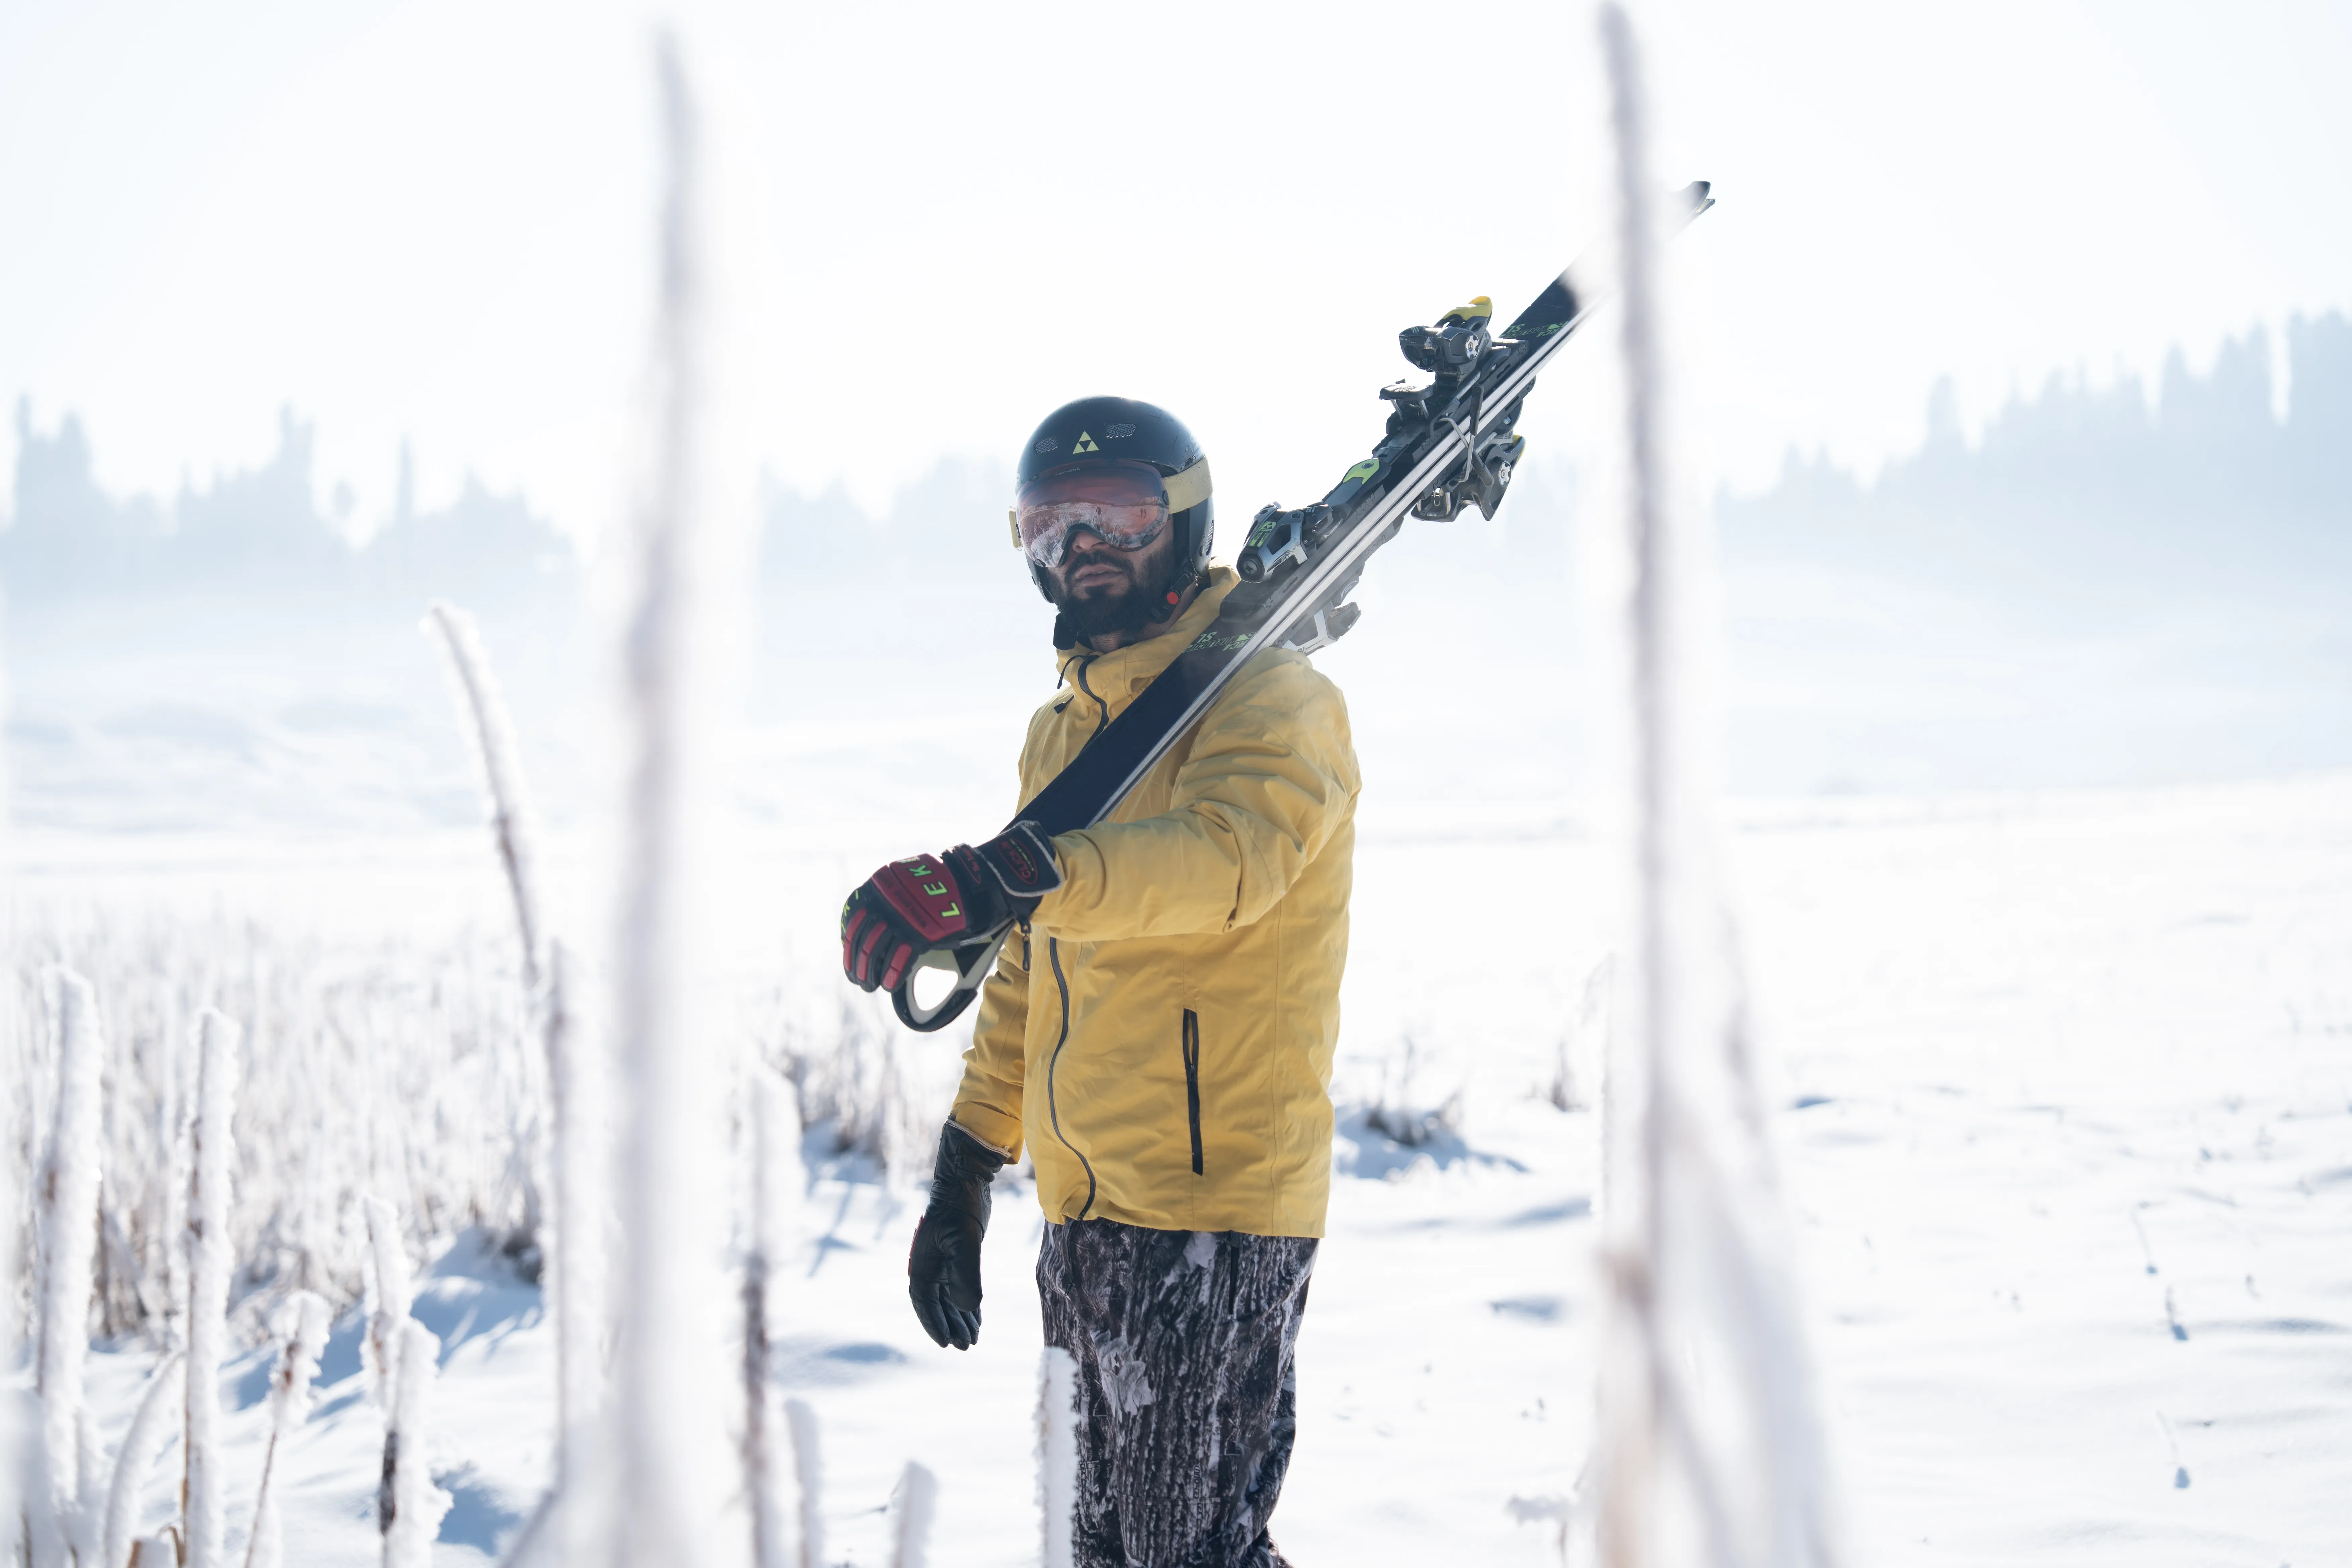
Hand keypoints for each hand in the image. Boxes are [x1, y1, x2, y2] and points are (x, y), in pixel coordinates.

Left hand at [840, 822, 1061, 991]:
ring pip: (875, 952)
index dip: (847, 945)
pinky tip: (888, 986)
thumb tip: (876, 929)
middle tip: (859, 981)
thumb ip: (892, 903)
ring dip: (870, 973)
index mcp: (879, 886)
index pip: (852, 920)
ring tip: (870, 986)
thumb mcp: (911, 886)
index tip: (849, 961)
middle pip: (861, 939)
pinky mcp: (921, 933)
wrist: (975, 883)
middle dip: (856, 964)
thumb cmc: (943, 888)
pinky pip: (899, 959)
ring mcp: (903, 917)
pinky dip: (892, 975)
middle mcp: (886, 901)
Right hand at [909, 1122, 1006, 1349]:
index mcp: (923, 1263)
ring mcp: (942, 1260)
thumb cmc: (961, 1206)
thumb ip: (965, 1274)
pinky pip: (957, 1286)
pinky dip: (966, 1303)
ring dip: (959, 1317)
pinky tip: (975, 1316)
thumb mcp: (965, 1240)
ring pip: (948, 1298)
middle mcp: (930, 1265)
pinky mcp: (956, 1255)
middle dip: (949, 1325)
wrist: (966, 1179)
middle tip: (964, 1346)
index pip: (924, 1301)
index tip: (945, 1343)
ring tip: (972, 1338)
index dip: (933, 1323)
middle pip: (937, 1304)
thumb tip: (965, 1307)